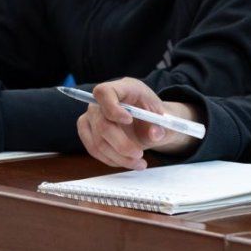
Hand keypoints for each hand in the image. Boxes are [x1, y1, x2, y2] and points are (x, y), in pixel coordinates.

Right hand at [78, 78, 198, 169]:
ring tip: (139, 163)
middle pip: (101, 123)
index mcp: (123, 88)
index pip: (104, 92)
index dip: (112, 108)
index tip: (129, 120)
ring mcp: (91, 115)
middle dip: (121, 144)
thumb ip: (161, 127)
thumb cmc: (153, 117)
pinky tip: (126, 161)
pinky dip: (111, 159)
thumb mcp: (163, 120)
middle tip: (140, 155)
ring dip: (119, 157)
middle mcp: (102, 100)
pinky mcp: (87, 129)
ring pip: (97, 141)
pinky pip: (93, 149)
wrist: (148, 123)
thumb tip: (155, 134)